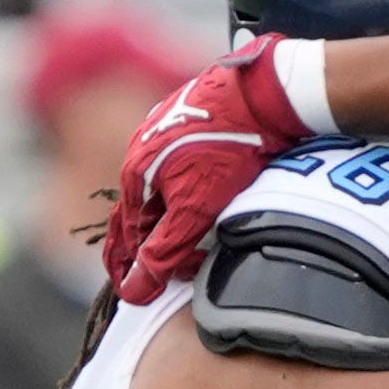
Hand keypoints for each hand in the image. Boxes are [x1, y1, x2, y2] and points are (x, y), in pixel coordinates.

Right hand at [104, 35, 313, 305]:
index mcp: (135, 172)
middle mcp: (142, 149)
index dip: (135, 264)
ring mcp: (166, 131)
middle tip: (167, 272)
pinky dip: (189, 192)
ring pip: (163, 188)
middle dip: (152, 244)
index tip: (144, 289)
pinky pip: (183, 167)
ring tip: (190, 241)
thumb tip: (132, 291)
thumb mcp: (194, 210)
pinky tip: (206, 198)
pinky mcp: (192, 121)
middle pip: (143, 210)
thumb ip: (164, 251)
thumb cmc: (226, 152)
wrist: (261, 96)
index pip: (127, 232)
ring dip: (172, 218)